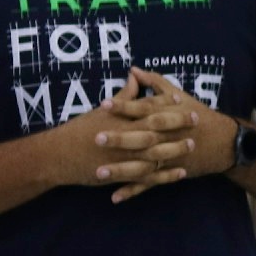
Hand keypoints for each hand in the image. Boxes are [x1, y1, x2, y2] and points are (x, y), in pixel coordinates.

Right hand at [42, 86, 197, 201]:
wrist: (57, 156)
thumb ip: (123, 97)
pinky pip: (149, 177)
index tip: (182, 99)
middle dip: (178, 124)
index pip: (147, 109)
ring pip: (156, 153)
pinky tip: (181, 173)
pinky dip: (166, 176)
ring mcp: (125, 157)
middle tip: (197, 118)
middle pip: (156, 129)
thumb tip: (135, 78)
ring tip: (192, 145)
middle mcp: (125, 137)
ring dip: (176, 149)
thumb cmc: (78, 131)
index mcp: (120, 120)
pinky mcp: (123, 175)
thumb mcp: (100, 112)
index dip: (166, 104)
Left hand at [107, 67, 235, 199]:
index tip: (104, 104)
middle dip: (120, 138)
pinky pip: (150, 183)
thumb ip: (155, 83)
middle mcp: (168, 137)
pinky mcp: (170, 172)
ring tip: (99, 172)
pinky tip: (115, 197)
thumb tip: (133, 70)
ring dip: (122, 170)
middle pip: (142, 137)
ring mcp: (169, 157)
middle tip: (97, 138)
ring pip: (144, 164)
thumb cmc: (199, 115)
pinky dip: (133, 191)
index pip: (145, 109)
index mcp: (169, 115)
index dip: (125, 106)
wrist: (225, 142)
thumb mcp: (179, 96)